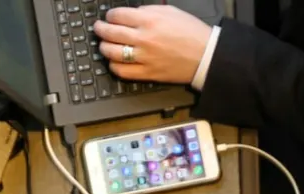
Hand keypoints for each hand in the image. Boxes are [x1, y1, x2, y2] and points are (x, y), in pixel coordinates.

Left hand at [94, 5, 213, 84]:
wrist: (205, 55)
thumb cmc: (191, 32)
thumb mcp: (171, 11)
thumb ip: (149, 10)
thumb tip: (132, 14)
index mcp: (149, 20)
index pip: (118, 15)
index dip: (109, 15)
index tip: (109, 17)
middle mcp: (143, 38)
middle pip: (110, 33)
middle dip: (100, 29)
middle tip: (98, 28)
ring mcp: (143, 57)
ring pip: (112, 52)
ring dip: (104, 47)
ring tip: (104, 45)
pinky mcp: (146, 73)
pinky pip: (121, 71)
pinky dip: (114, 65)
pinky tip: (114, 61)